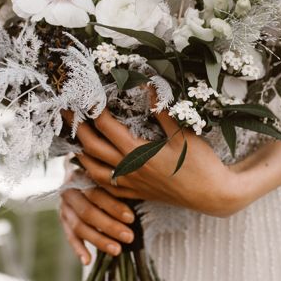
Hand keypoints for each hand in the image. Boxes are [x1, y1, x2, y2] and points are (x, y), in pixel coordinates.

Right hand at [58, 167, 135, 265]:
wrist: (79, 168)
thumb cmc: (104, 172)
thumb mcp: (108, 171)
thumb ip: (117, 181)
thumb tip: (141, 191)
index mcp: (81, 175)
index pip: (96, 193)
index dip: (114, 207)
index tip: (131, 218)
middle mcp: (69, 191)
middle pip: (88, 212)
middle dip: (110, 226)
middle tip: (129, 237)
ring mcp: (64, 206)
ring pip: (79, 227)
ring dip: (99, 240)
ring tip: (117, 250)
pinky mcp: (63, 219)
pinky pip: (70, 236)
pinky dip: (78, 249)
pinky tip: (88, 261)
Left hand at [63, 88, 250, 217]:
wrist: (213, 195)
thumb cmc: (201, 164)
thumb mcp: (183, 135)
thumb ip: (162, 111)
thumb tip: (148, 84)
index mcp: (139, 153)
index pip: (107, 128)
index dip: (94, 110)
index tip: (86, 95)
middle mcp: (130, 170)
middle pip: (92, 148)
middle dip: (78, 128)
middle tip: (67, 112)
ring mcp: (132, 184)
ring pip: (94, 171)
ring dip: (80, 154)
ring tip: (73, 139)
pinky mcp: (137, 194)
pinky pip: (107, 188)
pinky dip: (93, 176)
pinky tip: (90, 168)